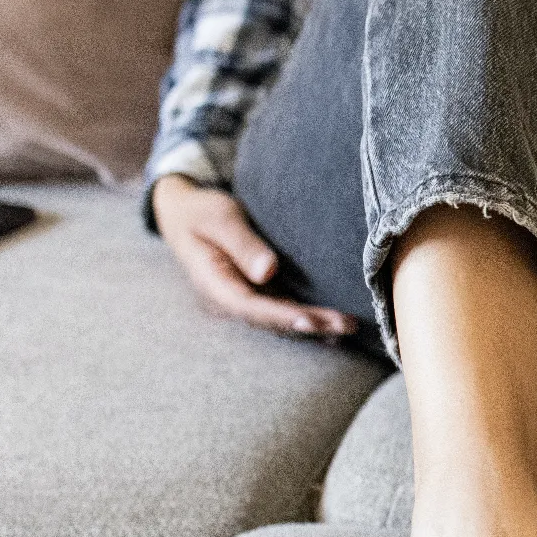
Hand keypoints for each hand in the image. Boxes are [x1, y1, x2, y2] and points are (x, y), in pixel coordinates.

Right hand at [151, 174, 357, 338]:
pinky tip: (336, 324)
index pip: (249, 307)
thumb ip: (242, 243)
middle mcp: (228, 298)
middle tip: (346, 325)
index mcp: (213, 283)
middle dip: (308, 325)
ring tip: (350, 326)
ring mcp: (243, 297)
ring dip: (314, 325)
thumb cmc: (202, 210)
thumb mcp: (218, 218)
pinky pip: (283, 309)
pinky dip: (308, 317)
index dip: (281, 316)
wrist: (186, 213)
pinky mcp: (257, 292)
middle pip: (270, 319)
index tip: (311, 320)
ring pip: (279, 319)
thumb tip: (267, 272)